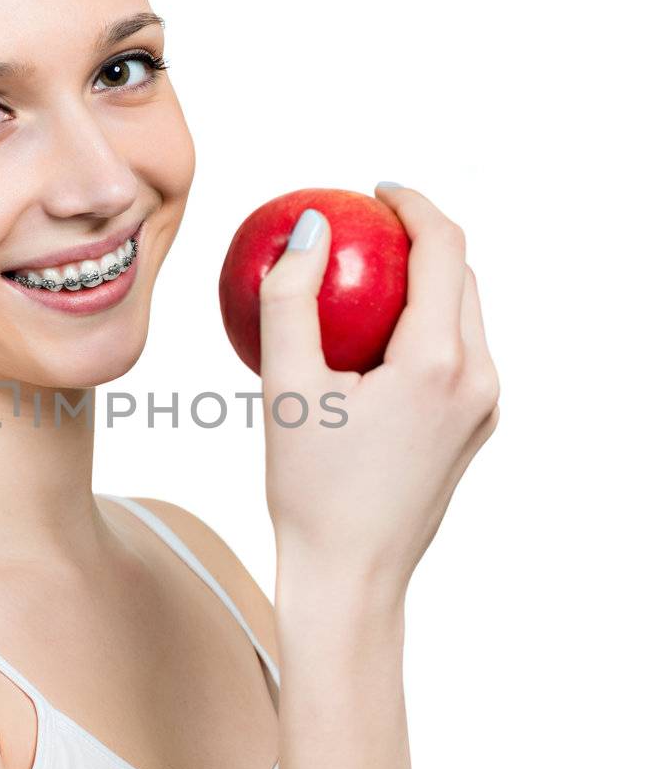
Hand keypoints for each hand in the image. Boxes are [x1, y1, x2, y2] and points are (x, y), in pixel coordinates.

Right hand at [259, 183, 499, 597]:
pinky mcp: (475, 429)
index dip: (414, 204)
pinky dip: (423, 328)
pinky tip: (371, 339)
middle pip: (463, 277)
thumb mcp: (285, 388)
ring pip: (464, 316)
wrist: (353, 577)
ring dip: (423, 284)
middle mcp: (478, 378)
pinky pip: (456, 355)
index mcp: (440, 362)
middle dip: (419, 239)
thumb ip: (290, 298)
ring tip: (362, 278)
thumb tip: (309, 227)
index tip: (373, 191)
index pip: (444, 248)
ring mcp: (484, 407)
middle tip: (361, 229)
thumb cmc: (309, 490)